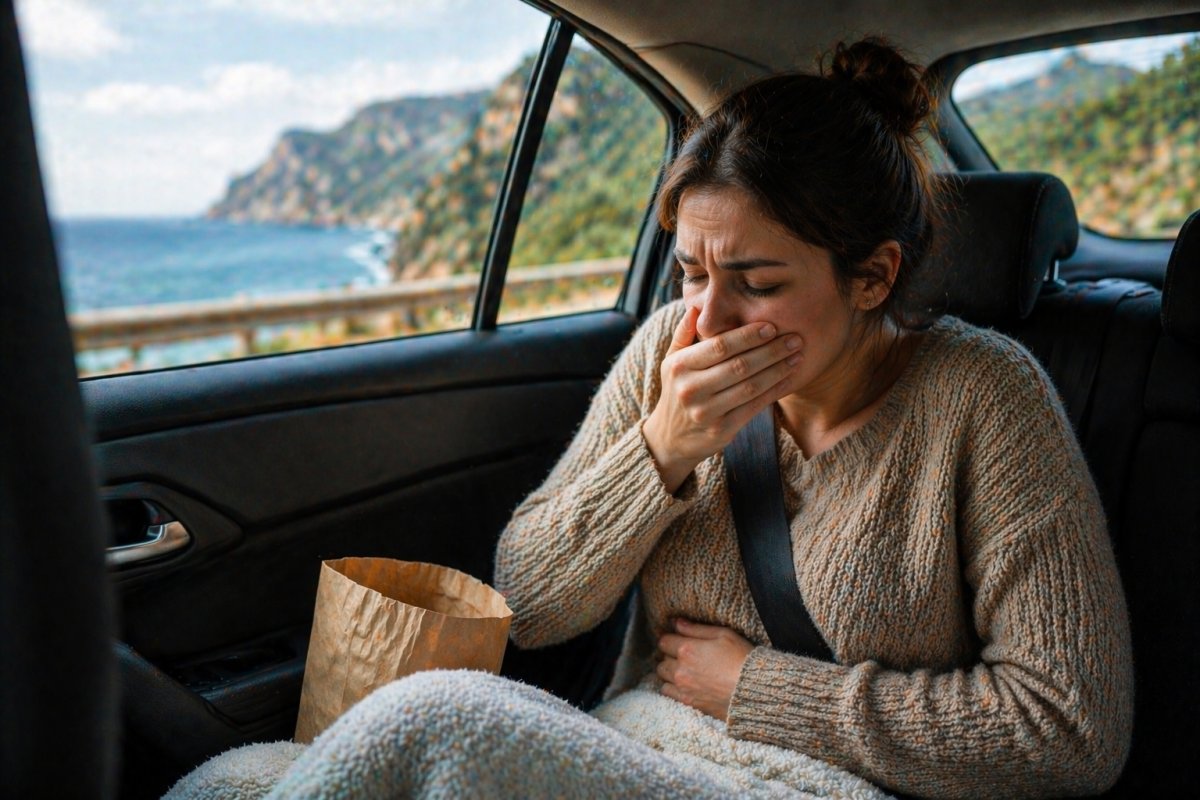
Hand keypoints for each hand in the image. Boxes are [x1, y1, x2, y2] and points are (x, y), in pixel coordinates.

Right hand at [642, 306, 801, 491]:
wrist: (669, 438)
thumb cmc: (676, 391)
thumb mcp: (672, 361)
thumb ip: (684, 334)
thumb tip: (696, 308)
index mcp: (679, 366)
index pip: (719, 347)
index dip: (748, 336)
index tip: (771, 327)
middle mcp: (690, 389)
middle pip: (739, 365)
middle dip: (771, 350)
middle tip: (795, 338)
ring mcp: (706, 412)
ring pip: (750, 386)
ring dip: (778, 370)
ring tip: (797, 355)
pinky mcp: (721, 430)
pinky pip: (754, 407)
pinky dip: (774, 391)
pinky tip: (788, 378)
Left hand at [656, 618, 754, 720]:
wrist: (754, 691)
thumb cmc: (742, 658)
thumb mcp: (724, 634)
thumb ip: (696, 628)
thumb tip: (676, 622)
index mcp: (687, 649)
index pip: (664, 641)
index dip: (672, 639)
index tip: (680, 640)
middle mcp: (680, 669)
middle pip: (662, 659)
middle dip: (671, 655)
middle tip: (686, 656)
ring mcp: (683, 688)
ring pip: (663, 676)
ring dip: (670, 671)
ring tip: (685, 670)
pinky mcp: (688, 703)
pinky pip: (667, 693)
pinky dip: (672, 688)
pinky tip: (685, 684)